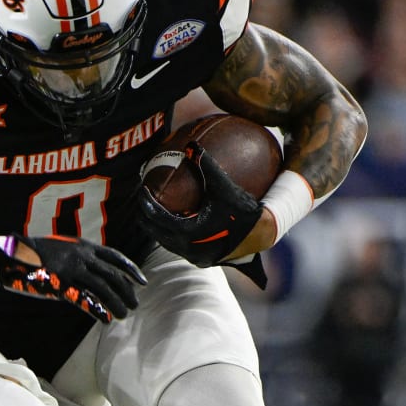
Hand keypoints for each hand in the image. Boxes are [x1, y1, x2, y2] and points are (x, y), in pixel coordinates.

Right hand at [0, 234, 144, 322]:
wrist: (13, 254)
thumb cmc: (37, 253)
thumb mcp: (64, 248)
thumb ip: (81, 256)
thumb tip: (97, 268)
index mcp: (84, 246)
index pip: (115, 257)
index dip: (131, 270)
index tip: (142, 281)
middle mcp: (82, 257)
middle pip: (113, 275)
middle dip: (126, 291)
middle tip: (134, 303)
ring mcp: (72, 271)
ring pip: (102, 289)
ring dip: (116, 303)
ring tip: (123, 314)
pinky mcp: (61, 285)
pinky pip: (85, 300)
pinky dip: (97, 310)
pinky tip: (105, 319)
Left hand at [135, 141, 266, 267]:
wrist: (263, 235)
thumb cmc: (244, 211)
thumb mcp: (224, 187)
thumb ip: (207, 166)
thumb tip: (192, 145)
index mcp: (188, 233)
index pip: (155, 218)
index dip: (145, 203)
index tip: (142, 190)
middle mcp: (188, 249)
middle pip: (155, 232)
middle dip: (145, 216)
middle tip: (143, 199)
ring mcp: (194, 257)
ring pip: (166, 242)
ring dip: (157, 227)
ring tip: (153, 210)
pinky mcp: (202, 260)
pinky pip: (179, 248)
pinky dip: (172, 235)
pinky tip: (174, 222)